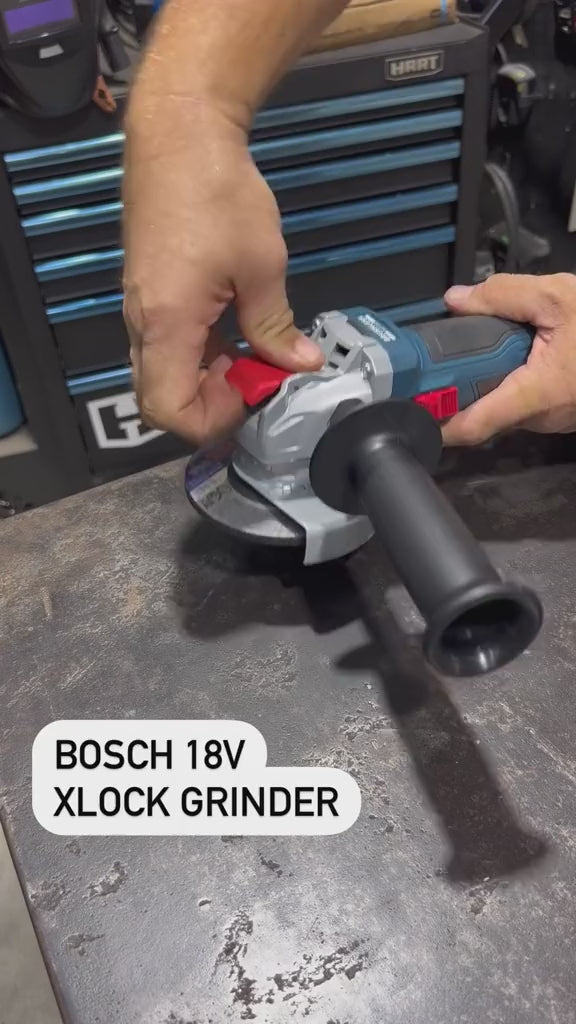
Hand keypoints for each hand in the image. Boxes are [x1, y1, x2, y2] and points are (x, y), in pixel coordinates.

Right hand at [122, 100, 322, 445]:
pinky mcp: (150, 293)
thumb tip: (301, 364)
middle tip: (255, 379)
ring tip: (253, 355)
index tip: (253, 393)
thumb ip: (276, 326)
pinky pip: (168, 345)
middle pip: (161, 399)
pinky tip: (237, 333)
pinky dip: (201, 354)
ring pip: (165, 373)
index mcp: (166, 324)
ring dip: (208, 378)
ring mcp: (142, 309)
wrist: (180, 134)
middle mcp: (144, 324)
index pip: (168, 410)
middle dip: (211, 404)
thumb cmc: (219, 193)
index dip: (212, 419)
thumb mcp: (262, 265)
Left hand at [442, 273, 575, 445]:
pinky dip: (511, 381)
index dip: (437, 424)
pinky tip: (513, 355)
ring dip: (489, 382)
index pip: (473, 427)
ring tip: (476, 352)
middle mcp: (542, 417)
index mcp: (537, 396)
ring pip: (504, 406)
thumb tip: (456, 300)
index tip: (410, 411)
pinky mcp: (560, 412)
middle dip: (460, 390)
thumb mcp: (557, 296)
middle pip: (483, 413)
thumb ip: (504, 294)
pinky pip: (525, 401)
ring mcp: (553, 418)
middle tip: (436, 365)